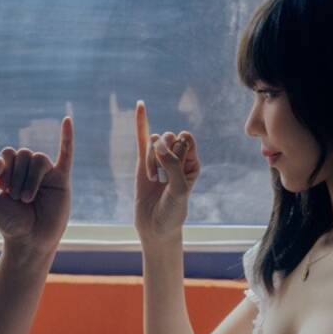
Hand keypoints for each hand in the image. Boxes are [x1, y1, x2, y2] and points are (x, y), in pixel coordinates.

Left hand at [0, 116, 73, 255]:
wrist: (30, 240)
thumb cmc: (9, 222)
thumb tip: (1, 159)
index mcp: (11, 170)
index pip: (7, 154)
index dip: (3, 170)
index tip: (3, 190)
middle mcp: (29, 168)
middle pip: (23, 153)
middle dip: (16, 177)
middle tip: (18, 199)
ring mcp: (47, 172)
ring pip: (38, 158)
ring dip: (30, 180)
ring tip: (28, 200)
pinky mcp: (62, 178)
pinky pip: (66, 153)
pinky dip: (67, 136)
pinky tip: (67, 120)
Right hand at [134, 100, 199, 243]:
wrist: (155, 228)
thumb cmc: (173, 211)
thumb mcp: (179, 189)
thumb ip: (172, 164)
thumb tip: (158, 141)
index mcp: (192, 163)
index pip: (186, 140)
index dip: (179, 150)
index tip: (177, 169)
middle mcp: (177, 159)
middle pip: (169, 138)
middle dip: (163, 155)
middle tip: (162, 179)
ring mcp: (159, 160)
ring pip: (154, 143)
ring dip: (151, 160)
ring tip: (153, 180)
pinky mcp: (143, 163)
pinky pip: (142, 138)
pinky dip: (142, 122)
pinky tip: (140, 105)